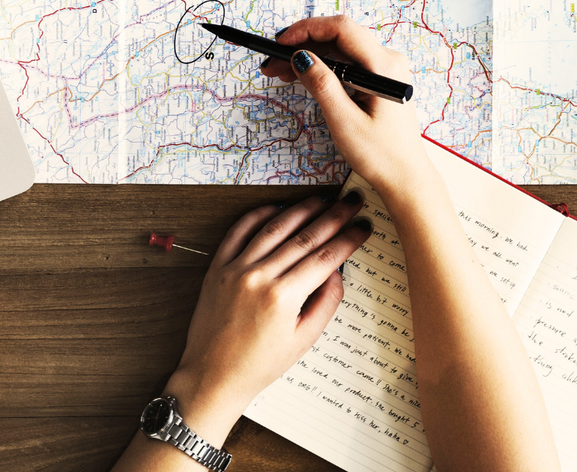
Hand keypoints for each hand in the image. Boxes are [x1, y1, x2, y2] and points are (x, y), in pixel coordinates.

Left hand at [164, 194, 373, 442]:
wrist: (213, 375)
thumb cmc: (259, 365)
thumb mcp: (303, 340)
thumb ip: (325, 303)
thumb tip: (337, 271)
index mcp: (283, 298)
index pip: (325, 257)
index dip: (348, 239)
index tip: (363, 226)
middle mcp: (259, 277)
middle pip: (305, 237)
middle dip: (333, 217)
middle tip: (351, 202)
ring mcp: (236, 268)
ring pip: (275, 227)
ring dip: (301, 209)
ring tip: (322, 200)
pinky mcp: (218, 266)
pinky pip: (239, 231)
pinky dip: (259, 215)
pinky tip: (278, 208)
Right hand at [262, 14, 432, 200]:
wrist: (405, 176)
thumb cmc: (380, 155)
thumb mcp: (344, 121)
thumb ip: (322, 85)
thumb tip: (300, 56)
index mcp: (384, 67)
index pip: (341, 29)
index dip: (307, 29)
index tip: (280, 42)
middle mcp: (388, 61)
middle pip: (339, 37)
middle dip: (302, 44)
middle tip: (272, 62)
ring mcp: (385, 69)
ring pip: (340, 50)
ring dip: (310, 56)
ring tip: (280, 71)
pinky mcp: (379, 79)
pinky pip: (348, 63)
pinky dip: (323, 66)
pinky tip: (302, 76)